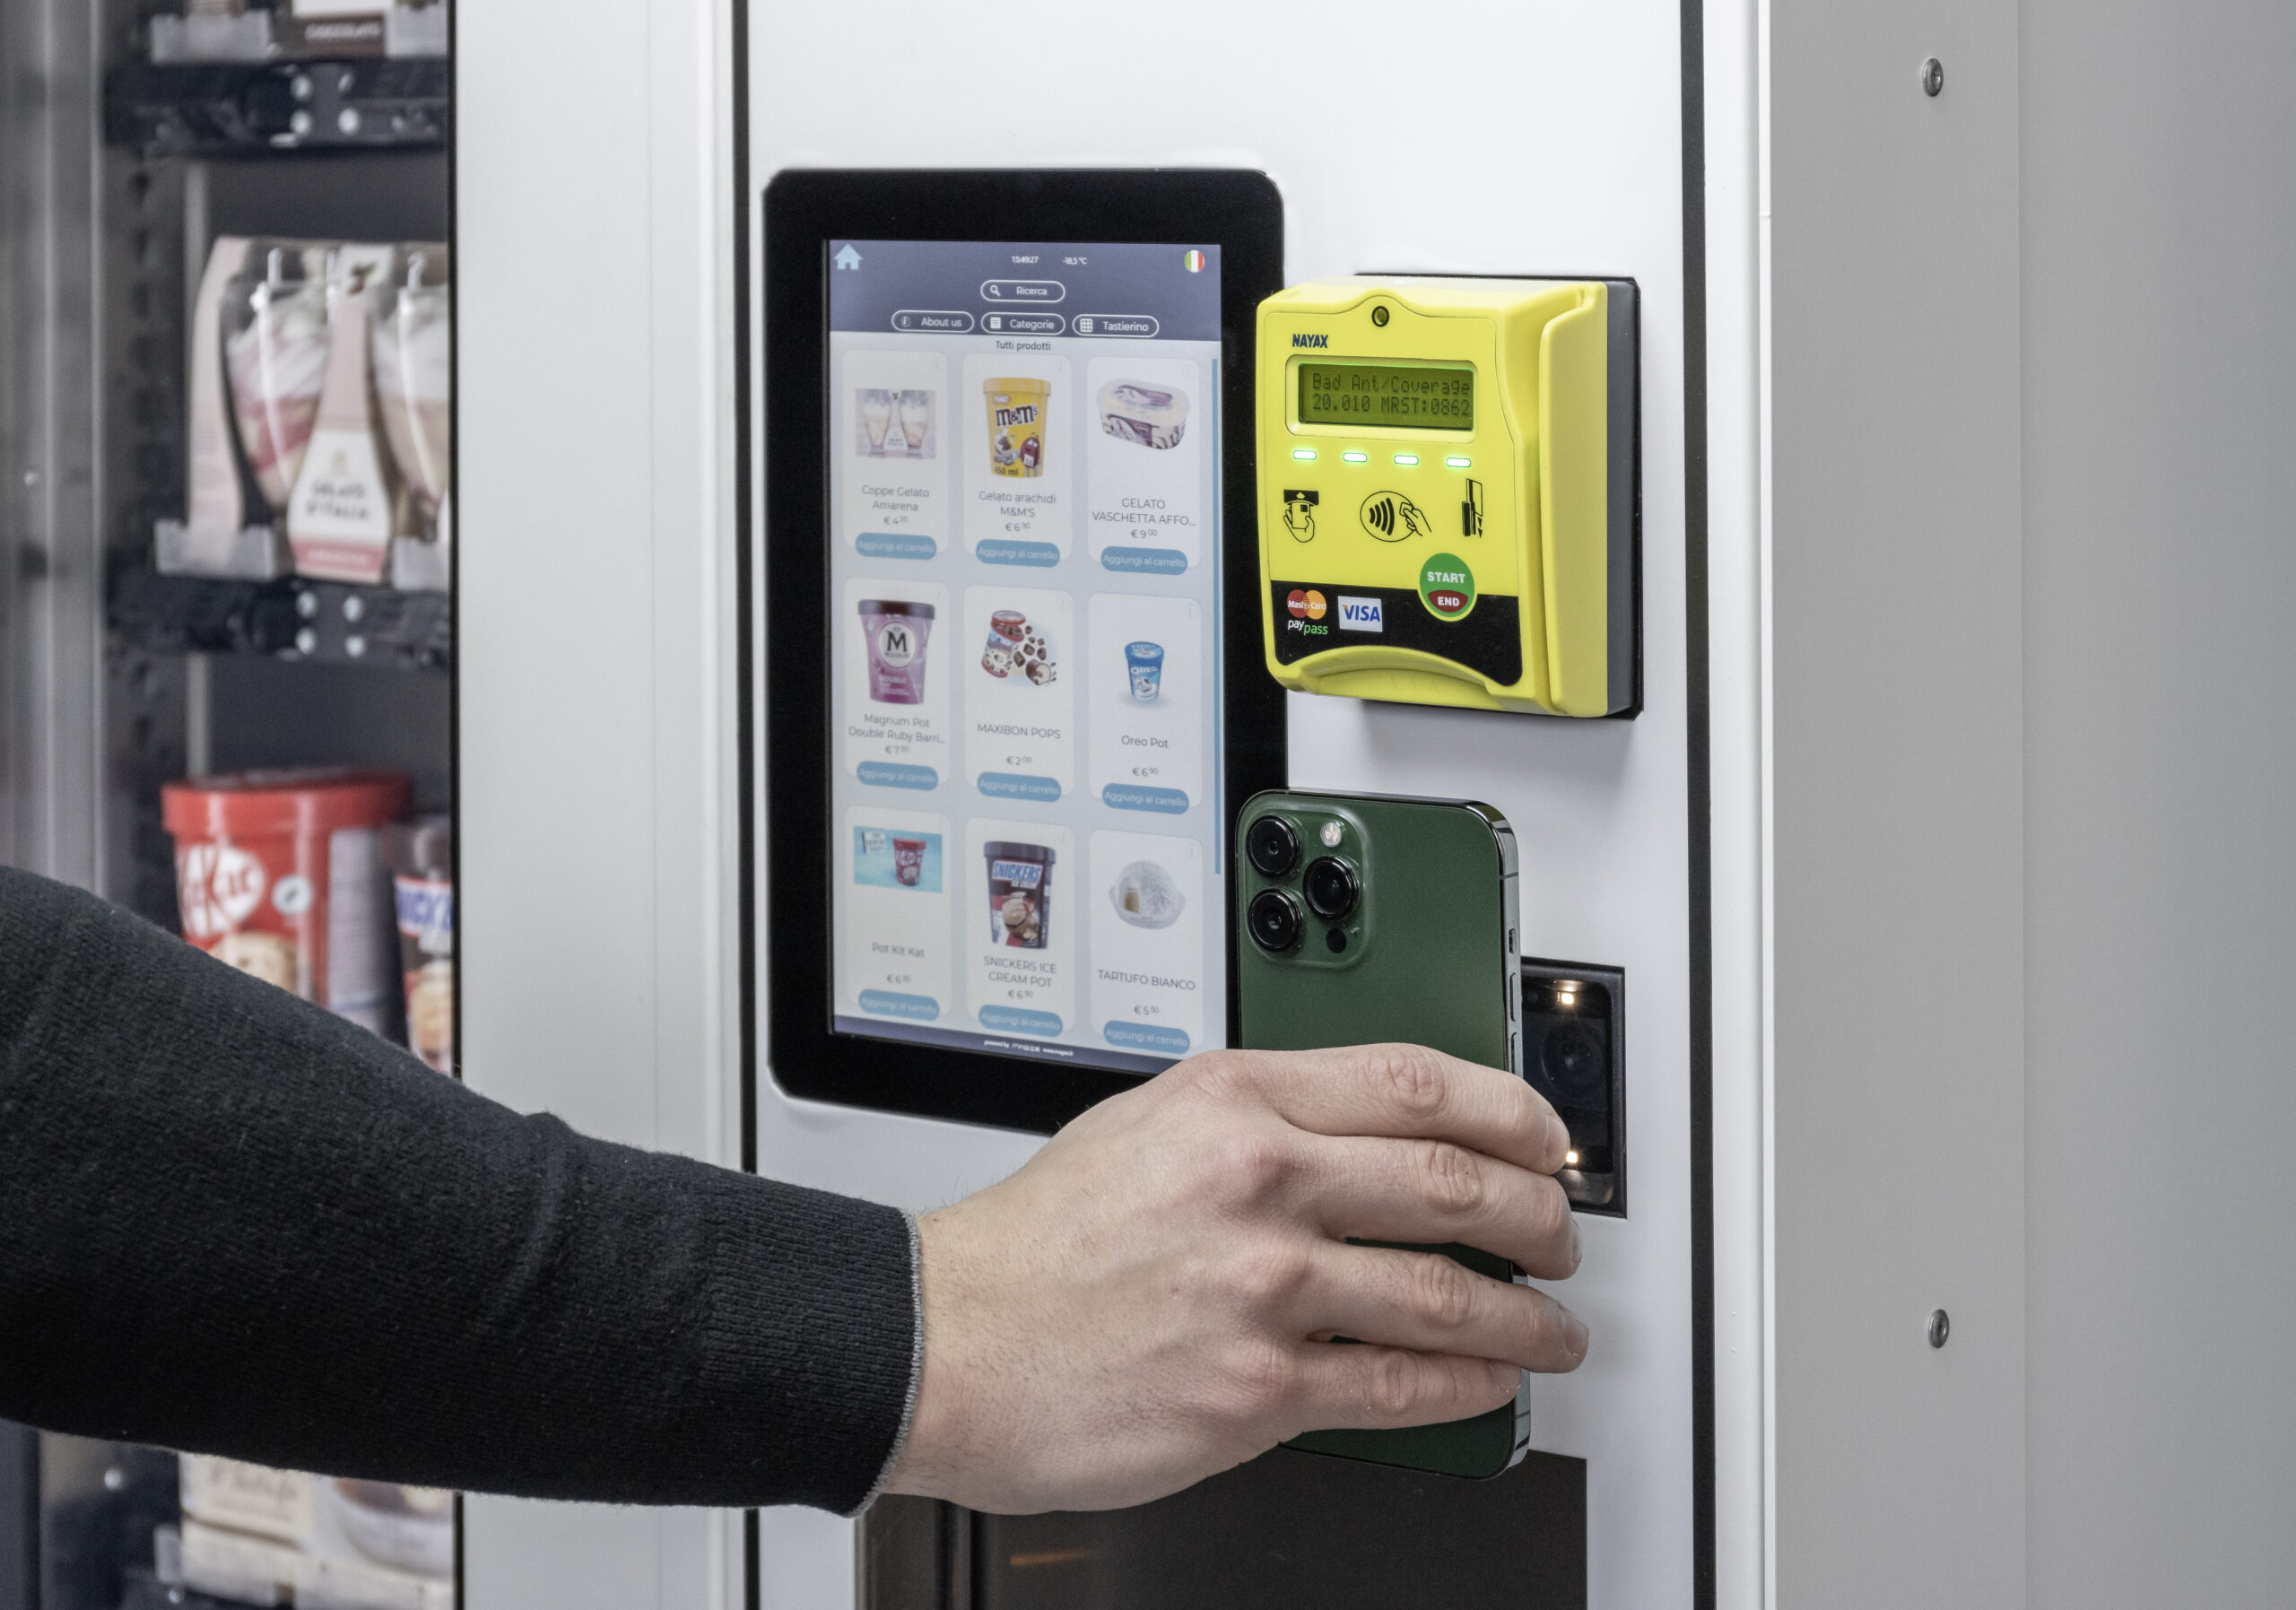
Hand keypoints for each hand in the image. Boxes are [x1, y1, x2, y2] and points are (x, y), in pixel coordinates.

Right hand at [883, 1043, 1586, 1513]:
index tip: (1544, 1138)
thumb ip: (1258, 1116)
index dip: (1512, 1112)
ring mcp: (1265, 1287)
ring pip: (1449, 1295)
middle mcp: (1259, 1180)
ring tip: (1554, 1329)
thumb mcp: (1146, 1122)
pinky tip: (1487, 1384)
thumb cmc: (1036, 1240)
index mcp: (1234, 1098)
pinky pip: (1401, 1386)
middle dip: (1540, 1217)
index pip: (1418, 1082)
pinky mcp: (1258, 1389)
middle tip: (1561, 1235)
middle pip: (1457, 1184)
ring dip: (1527, 1317)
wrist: (949, 1340)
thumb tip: (1368, 1136)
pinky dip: (1467, 1388)